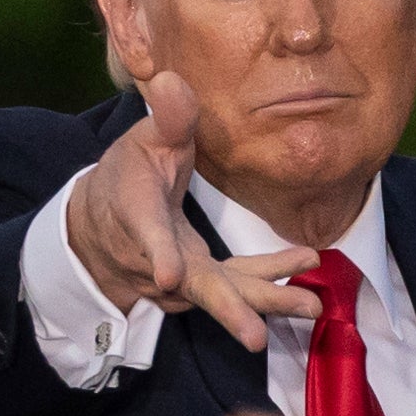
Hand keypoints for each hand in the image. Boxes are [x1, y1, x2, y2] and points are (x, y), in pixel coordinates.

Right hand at [66, 71, 321, 350]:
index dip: (158, 254)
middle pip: (195, 286)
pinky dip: (271, 279)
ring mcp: (183, 277)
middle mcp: (160, 258)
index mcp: (136, 214)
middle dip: (227, 309)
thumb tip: (172, 80)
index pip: (147, 235)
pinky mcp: (203, 279)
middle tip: (255, 335)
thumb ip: (164, 117)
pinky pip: (238, 282)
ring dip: (266, 303)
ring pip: (224, 294)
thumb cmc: (126, 175)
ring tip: (311, 308)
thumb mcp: (140, 140)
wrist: (104, 223)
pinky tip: (308, 268)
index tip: (169, 277)